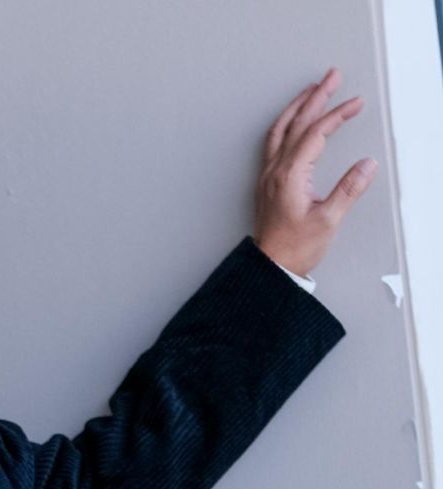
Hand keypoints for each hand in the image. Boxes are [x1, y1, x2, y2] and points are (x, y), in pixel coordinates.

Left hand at [253, 66, 377, 275]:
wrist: (270, 266)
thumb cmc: (295, 247)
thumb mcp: (328, 220)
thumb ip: (348, 190)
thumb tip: (367, 165)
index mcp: (289, 176)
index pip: (315, 134)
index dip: (336, 115)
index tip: (355, 102)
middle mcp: (275, 171)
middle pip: (295, 124)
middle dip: (315, 96)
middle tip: (332, 76)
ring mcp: (268, 175)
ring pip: (280, 130)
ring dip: (297, 106)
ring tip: (313, 89)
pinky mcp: (268, 181)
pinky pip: (274, 142)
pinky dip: (286, 123)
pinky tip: (293, 120)